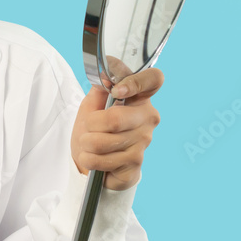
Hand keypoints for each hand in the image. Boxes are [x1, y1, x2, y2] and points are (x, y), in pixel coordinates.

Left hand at [70, 69, 163, 190]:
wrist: (92, 161)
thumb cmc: (94, 130)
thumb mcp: (92, 104)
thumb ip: (100, 88)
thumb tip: (105, 75)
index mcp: (140, 98)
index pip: (153, 79)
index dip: (136, 81)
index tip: (117, 91)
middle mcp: (148, 118)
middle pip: (114, 119)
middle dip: (90, 125)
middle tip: (88, 128)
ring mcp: (144, 142)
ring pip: (102, 142)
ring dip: (87, 144)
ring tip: (90, 145)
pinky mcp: (135, 164)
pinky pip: (101, 160)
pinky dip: (88, 159)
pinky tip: (94, 159)